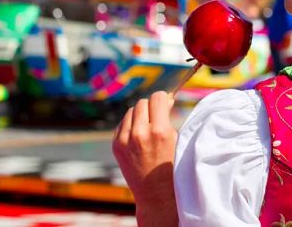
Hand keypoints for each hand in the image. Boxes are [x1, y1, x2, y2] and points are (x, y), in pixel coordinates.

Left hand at [113, 91, 177, 226]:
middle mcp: (140, 133)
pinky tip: (138, 135)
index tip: (166, 103)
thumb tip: (164, 99)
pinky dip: (130, 125)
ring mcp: (125, 140)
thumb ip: (168, 118)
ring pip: (131, 111)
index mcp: (160, 131)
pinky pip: (122, 123)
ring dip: (140, 115)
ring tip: (147, 127)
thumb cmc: (171, 166)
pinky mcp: (116, 145)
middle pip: (142, 102)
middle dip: (151, 107)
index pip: (157, 98)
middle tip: (157, 117)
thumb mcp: (175, 140)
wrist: (155, 194)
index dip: (163, 98)